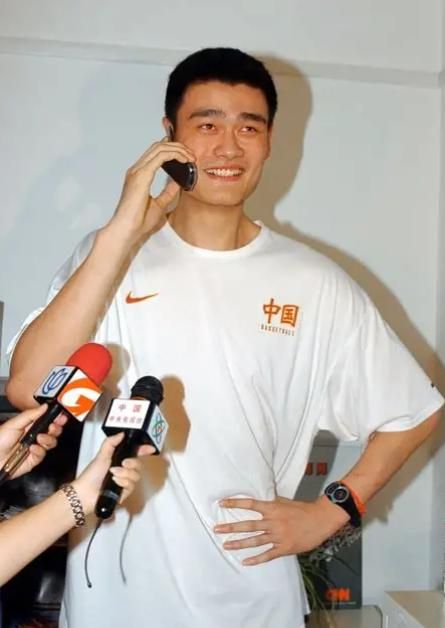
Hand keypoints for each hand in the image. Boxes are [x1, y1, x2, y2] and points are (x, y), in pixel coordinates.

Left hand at [0, 405, 66, 478]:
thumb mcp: (14, 423)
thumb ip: (30, 414)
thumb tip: (45, 406)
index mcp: (31, 424)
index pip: (48, 419)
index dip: (56, 417)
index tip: (61, 416)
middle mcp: (35, 435)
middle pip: (54, 431)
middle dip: (56, 428)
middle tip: (53, 427)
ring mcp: (36, 447)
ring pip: (51, 442)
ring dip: (48, 439)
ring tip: (39, 438)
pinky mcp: (34, 458)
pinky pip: (43, 454)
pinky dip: (39, 450)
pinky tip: (32, 448)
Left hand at [71, 432, 154, 514]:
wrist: (86, 493)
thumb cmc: (91, 475)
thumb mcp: (101, 455)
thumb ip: (111, 442)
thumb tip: (122, 433)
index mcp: (119, 459)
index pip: (136, 453)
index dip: (144, 450)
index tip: (150, 448)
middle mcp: (124, 470)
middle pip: (139, 464)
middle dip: (132, 463)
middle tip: (123, 463)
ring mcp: (125, 481)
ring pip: (136, 475)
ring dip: (125, 474)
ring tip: (113, 474)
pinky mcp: (125, 492)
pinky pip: (131, 485)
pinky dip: (123, 482)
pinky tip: (115, 482)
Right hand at [110, 138, 195, 242]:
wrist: (127, 230)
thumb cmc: (138, 221)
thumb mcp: (159, 204)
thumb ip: (167, 192)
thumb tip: (177, 182)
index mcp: (139, 176)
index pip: (156, 153)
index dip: (172, 150)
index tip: (187, 157)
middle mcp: (137, 170)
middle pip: (158, 147)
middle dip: (177, 147)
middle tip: (192, 155)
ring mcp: (138, 171)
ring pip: (159, 148)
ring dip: (178, 149)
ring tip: (190, 157)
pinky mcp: (141, 175)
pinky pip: (160, 156)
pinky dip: (174, 154)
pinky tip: (184, 159)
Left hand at [214, 496, 348, 565]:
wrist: (321, 519)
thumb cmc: (302, 509)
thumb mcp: (284, 502)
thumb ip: (271, 503)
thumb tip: (258, 500)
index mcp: (272, 508)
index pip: (250, 504)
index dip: (235, 503)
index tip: (221, 503)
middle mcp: (273, 522)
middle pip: (249, 525)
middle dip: (231, 527)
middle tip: (217, 529)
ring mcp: (278, 536)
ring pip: (255, 541)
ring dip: (240, 543)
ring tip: (226, 545)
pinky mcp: (285, 548)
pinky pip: (268, 555)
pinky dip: (256, 559)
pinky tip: (245, 562)